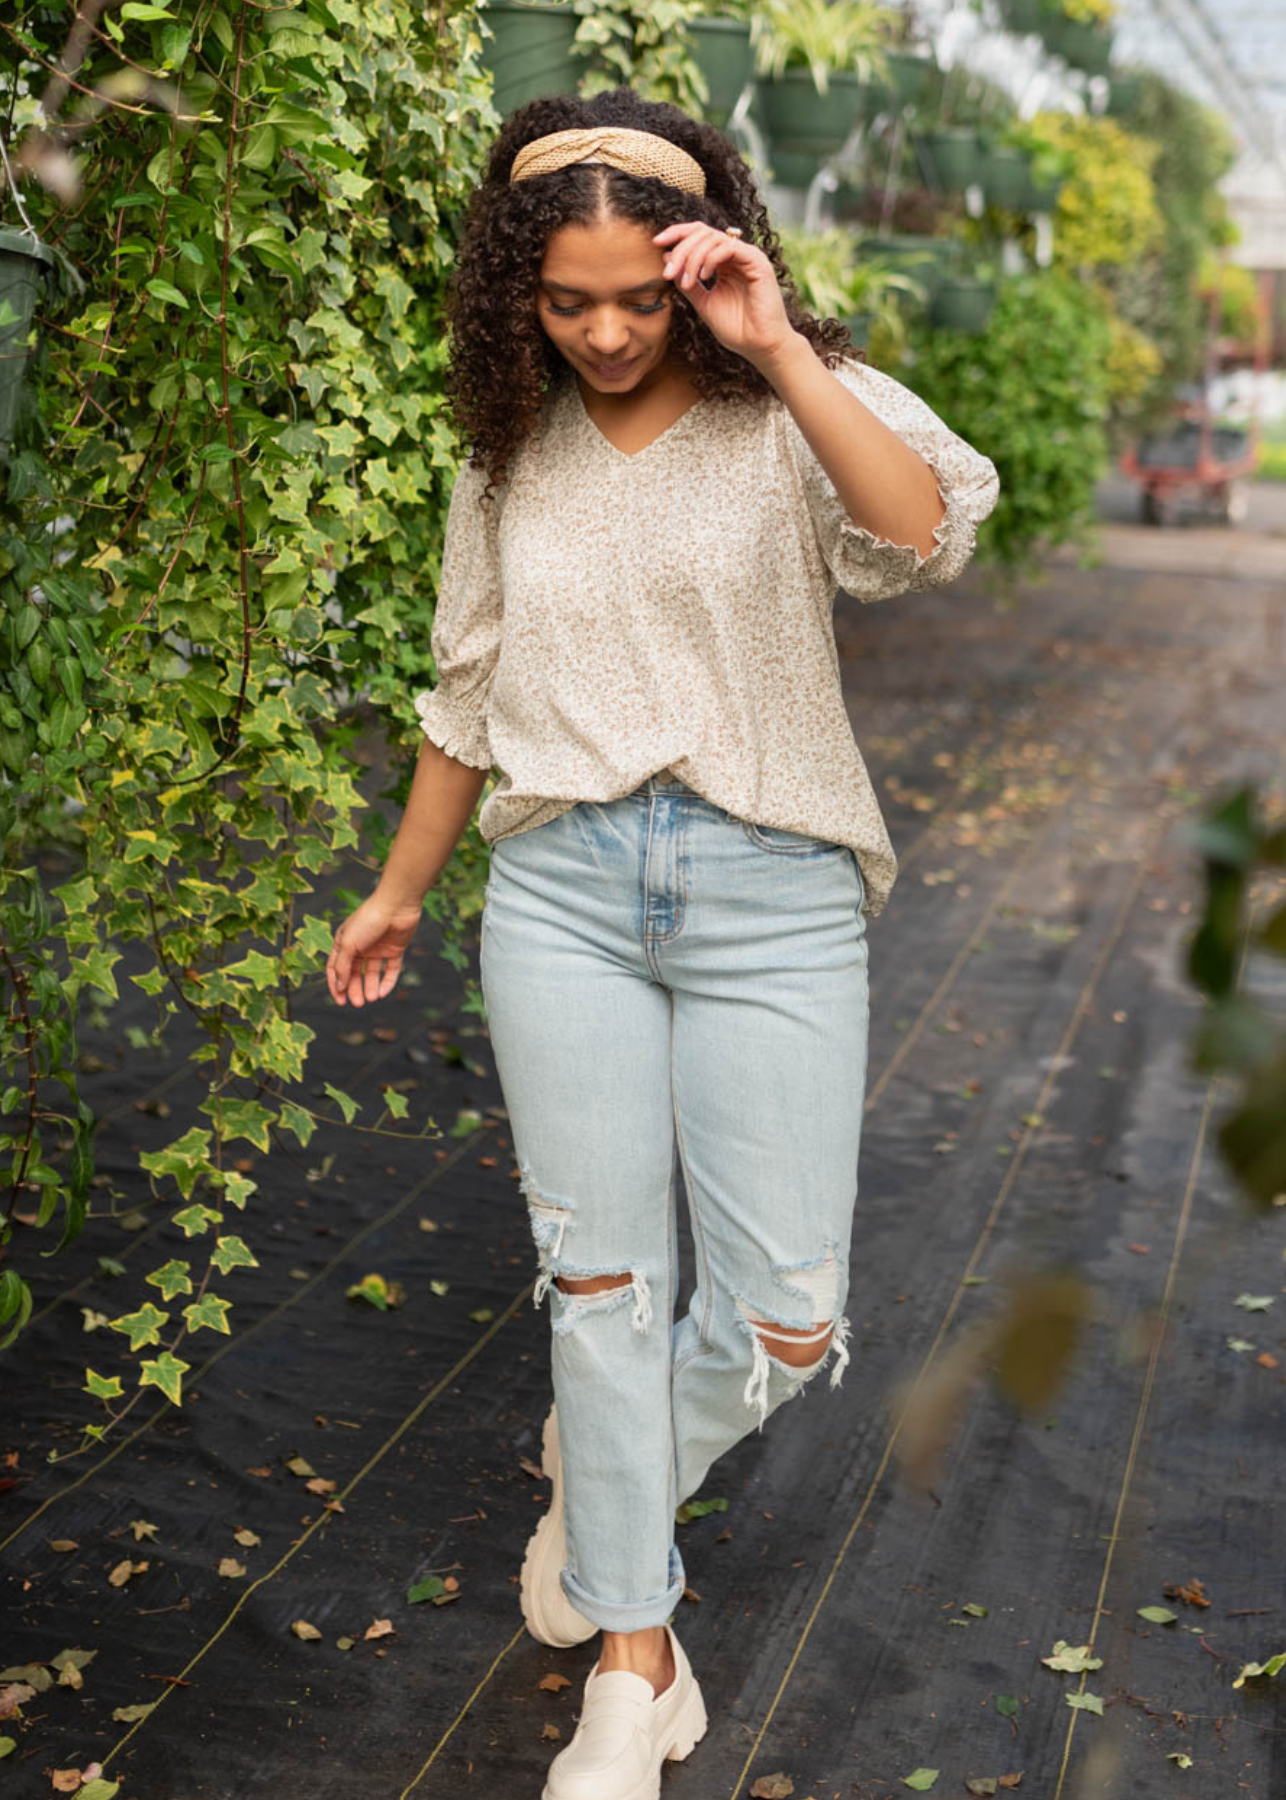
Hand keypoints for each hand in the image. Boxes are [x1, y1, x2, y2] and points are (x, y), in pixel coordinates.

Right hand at [326, 892, 422, 1006]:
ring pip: (372, 974)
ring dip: (370, 987)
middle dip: (354, 989)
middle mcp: (360, 946)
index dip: (336, 985)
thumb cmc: (368, 920)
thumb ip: (342, 966)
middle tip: (358, 1004)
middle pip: (354, 974)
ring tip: (371, 999)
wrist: (396, 905)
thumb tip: (338, 987)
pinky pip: (390, 970)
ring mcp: (378, 948)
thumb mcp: (348, 944)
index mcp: (344, 942)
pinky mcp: (395, 950)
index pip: (335, 968)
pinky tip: (382, 992)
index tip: (340, 1000)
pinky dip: (386, 982)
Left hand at [653, 221, 798, 368]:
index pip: (699, 235)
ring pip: (713, 238)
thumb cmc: (737, 329)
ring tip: (686, 281)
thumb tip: (667, 258)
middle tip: (668, 272)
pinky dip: (710, 259)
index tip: (656, 243)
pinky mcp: (757, 261)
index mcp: (724, 262)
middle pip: (702, 232)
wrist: (760, 346)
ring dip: (692, 257)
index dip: (677, 234)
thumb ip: (688, 283)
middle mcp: (736, 255)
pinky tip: (704, 277)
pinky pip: (728, 247)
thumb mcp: (703, 303)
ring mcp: (747, 256)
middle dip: (681, 249)